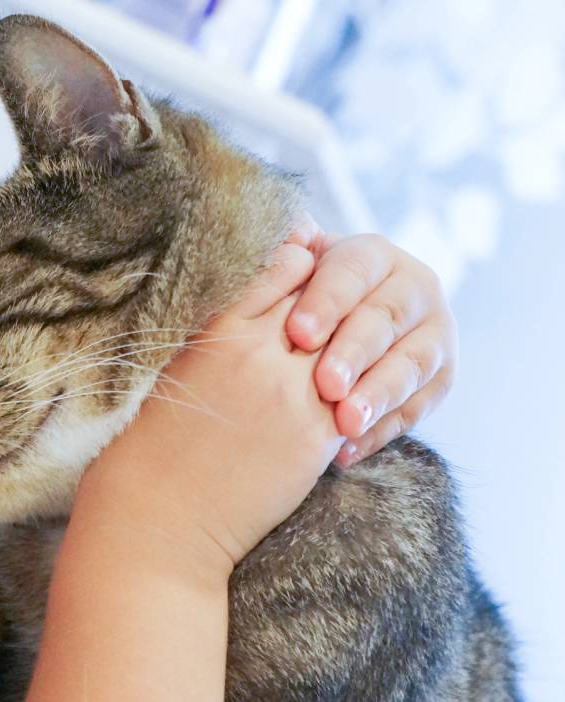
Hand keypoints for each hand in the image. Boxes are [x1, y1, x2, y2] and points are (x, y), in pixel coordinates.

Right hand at [79, 230, 342, 573]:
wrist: (160, 516)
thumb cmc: (154, 442)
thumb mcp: (177, 364)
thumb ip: (218, 325)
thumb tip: (254, 298)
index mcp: (218, 329)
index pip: (282, 266)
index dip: (302, 265)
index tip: (307, 273)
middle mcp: (257, 352)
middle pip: (322, 300)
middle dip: (335, 301)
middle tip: (339, 309)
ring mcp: (291, 393)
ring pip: (347, 345)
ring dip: (353, 345)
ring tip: (342, 355)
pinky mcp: (315, 436)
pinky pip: (356, 397)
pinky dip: (358, 390)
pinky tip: (347, 395)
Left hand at [283, 223, 457, 466]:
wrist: (325, 335)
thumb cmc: (290, 300)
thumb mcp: (284, 273)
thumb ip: (282, 252)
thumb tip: (289, 229)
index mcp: (372, 255)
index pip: (353, 270)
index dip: (327, 301)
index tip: (297, 334)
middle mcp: (413, 287)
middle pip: (386, 317)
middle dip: (355, 353)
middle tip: (326, 385)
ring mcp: (433, 333)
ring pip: (413, 363)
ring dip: (378, 396)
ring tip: (343, 424)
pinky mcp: (439, 378)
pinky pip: (417, 408)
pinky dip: (383, 431)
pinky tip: (347, 451)